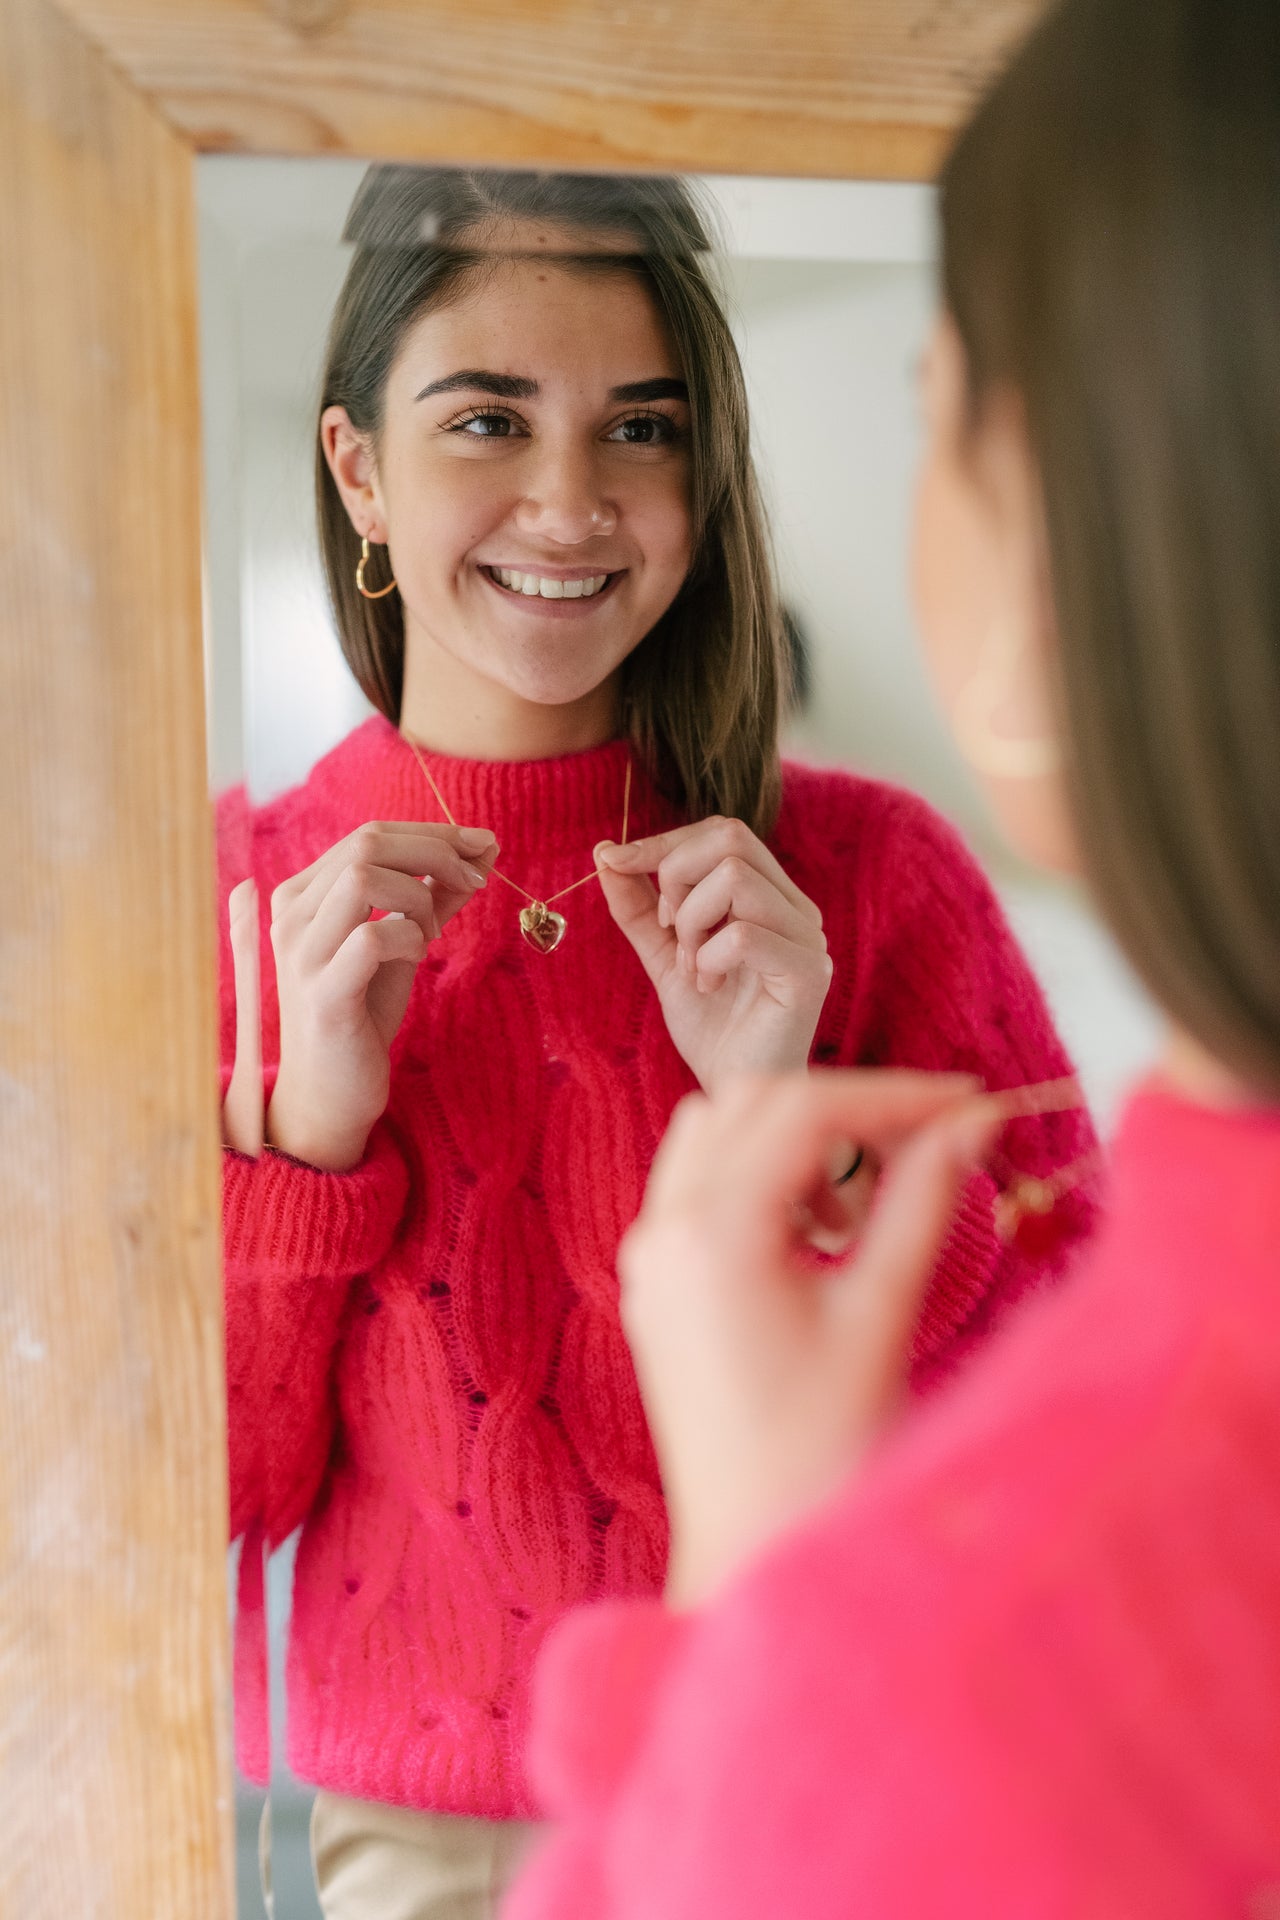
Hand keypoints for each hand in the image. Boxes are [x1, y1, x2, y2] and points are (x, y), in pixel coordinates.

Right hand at [263, 820, 497, 1170]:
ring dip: (420, 898)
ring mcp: (301, 952)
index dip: (433, 833)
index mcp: (303, 894)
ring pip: (363, 878)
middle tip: (475, 879)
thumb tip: (484, 849)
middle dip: (436, 852)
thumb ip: (435, 895)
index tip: (483, 843)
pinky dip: (409, 937)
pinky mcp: (322, 993)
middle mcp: (290, 914)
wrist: (329, 1094)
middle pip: (366, 843)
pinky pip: (372, 937)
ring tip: (432, 934)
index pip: (367, 834)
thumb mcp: (402, 943)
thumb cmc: (362, 1013)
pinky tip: (416, 957)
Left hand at [595, 817, 832, 1091]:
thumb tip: (605, 852)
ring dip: (691, 922)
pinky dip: (707, 957)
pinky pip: (743, 934)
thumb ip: (640, 908)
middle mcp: (797, 908)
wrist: (734, 1088)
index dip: (663, 841)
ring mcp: (808, 938)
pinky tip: (707, 987)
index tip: (614, 861)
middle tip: (668, 930)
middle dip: (675, 875)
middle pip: (730, 838)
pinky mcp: (808, 973)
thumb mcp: (664, 956)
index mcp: (772, 895)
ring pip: (735, 879)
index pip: (722, 831)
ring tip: (692, 967)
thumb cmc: (711, 1027)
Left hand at [618, 1070, 1001, 1607]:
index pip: (805, 1109)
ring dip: (796, 1135)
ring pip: (716, 1133)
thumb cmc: (824, 1450)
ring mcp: (650, 1257)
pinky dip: (762, 1175)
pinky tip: (822, 1229)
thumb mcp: (881, 1313)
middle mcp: (664, 1229)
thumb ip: (924, 1201)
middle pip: (752, 1102)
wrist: (759, 1554)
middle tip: (932, 1137)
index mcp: (712, 1231)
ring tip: (873, 1193)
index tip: (971, 1103)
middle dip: (846, 1105)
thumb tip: (972, 1123)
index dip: (896, 1095)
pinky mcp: (657, 1286)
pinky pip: (700, 1186)